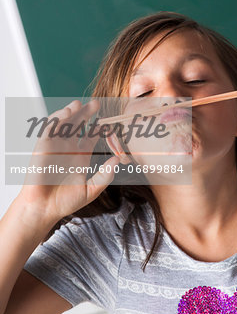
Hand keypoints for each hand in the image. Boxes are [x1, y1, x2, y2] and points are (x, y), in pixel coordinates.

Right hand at [18, 99, 118, 223]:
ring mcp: (55, 146)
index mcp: (81, 155)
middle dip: (86, 113)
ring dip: (70, 112)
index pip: (91, 136)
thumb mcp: (91, 189)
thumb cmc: (66, 201)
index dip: (100, 128)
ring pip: (64, 123)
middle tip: (96, 103)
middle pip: (78, 125)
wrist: (45, 210)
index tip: (110, 122)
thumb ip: (104, 175)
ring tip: (79, 104)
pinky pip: (49, 128)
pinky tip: (66, 113)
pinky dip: (57, 118)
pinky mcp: (42, 147)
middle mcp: (69, 148)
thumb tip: (117, 160)